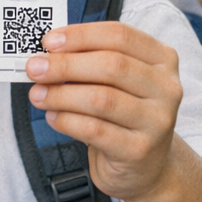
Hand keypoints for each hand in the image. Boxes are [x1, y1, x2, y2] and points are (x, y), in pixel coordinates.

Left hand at [24, 23, 182, 201]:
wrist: (145, 166)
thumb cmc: (122, 113)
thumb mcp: (115, 81)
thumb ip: (89, 61)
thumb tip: (46, 54)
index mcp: (162, 59)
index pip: (120, 36)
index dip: (80, 36)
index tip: (48, 42)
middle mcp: (167, 88)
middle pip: (111, 66)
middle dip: (66, 65)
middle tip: (34, 68)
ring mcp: (157, 121)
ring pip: (102, 99)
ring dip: (61, 94)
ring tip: (37, 95)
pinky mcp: (139, 150)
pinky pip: (95, 130)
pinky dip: (67, 121)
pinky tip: (53, 117)